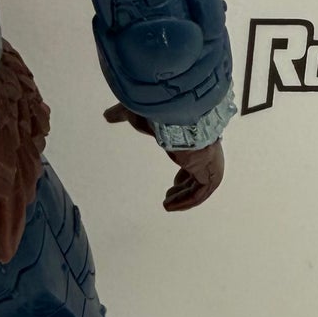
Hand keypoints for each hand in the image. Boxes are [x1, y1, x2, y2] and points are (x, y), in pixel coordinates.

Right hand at [103, 104, 224, 212]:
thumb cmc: (160, 110)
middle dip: (185, 187)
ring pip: (200, 186)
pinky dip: (187, 202)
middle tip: (169, 195)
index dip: (185, 173)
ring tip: (167, 205)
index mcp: (195, 136)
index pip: (195, 159)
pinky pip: (200, 194)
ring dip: (184, 198)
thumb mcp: (137, 115)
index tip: (175, 183)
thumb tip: (107, 115)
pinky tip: (170, 206)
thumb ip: (122, 115)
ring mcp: (210, 162)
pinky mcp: (210, 173)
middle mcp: (206, 150)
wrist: (177, 113)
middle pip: (200, 175)